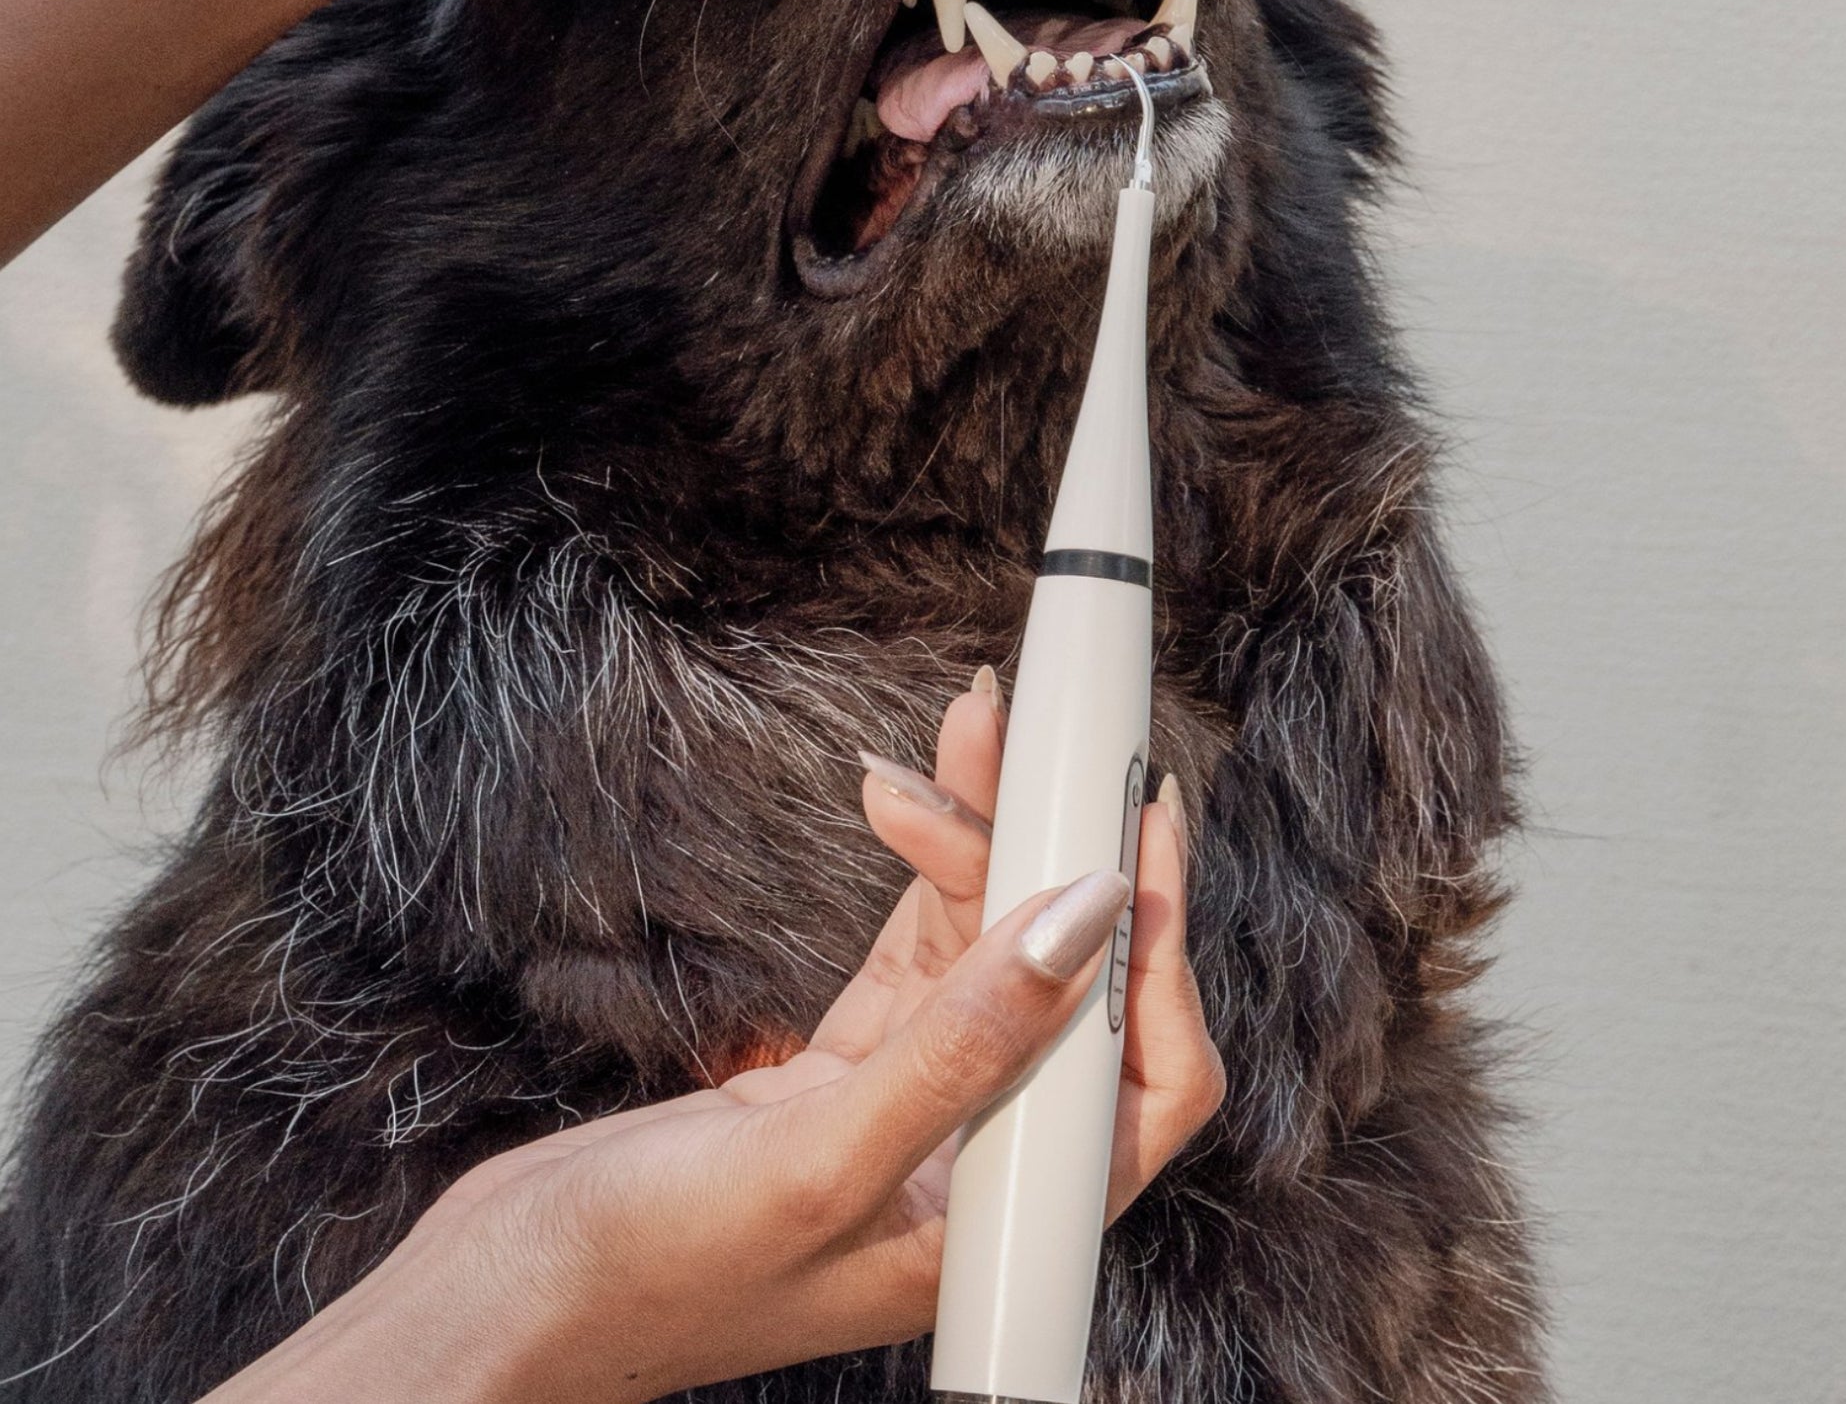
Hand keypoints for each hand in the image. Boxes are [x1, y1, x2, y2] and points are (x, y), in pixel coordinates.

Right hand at [207, 675, 1222, 1403]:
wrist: (504, 1295)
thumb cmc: (649, 1275)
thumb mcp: (819, 1160)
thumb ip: (965, 1042)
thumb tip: (1087, 919)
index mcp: (996, 1216)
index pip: (1144, 1078)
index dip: (1157, 953)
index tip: (1136, 831)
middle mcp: (971, 1160)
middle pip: (1065, 987)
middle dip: (1055, 856)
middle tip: (1040, 744)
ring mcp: (909, 1109)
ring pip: (985, 948)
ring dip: (977, 839)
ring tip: (966, 733)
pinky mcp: (845, 1070)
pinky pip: (913, 947)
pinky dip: (919, 871)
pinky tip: (906, 802)